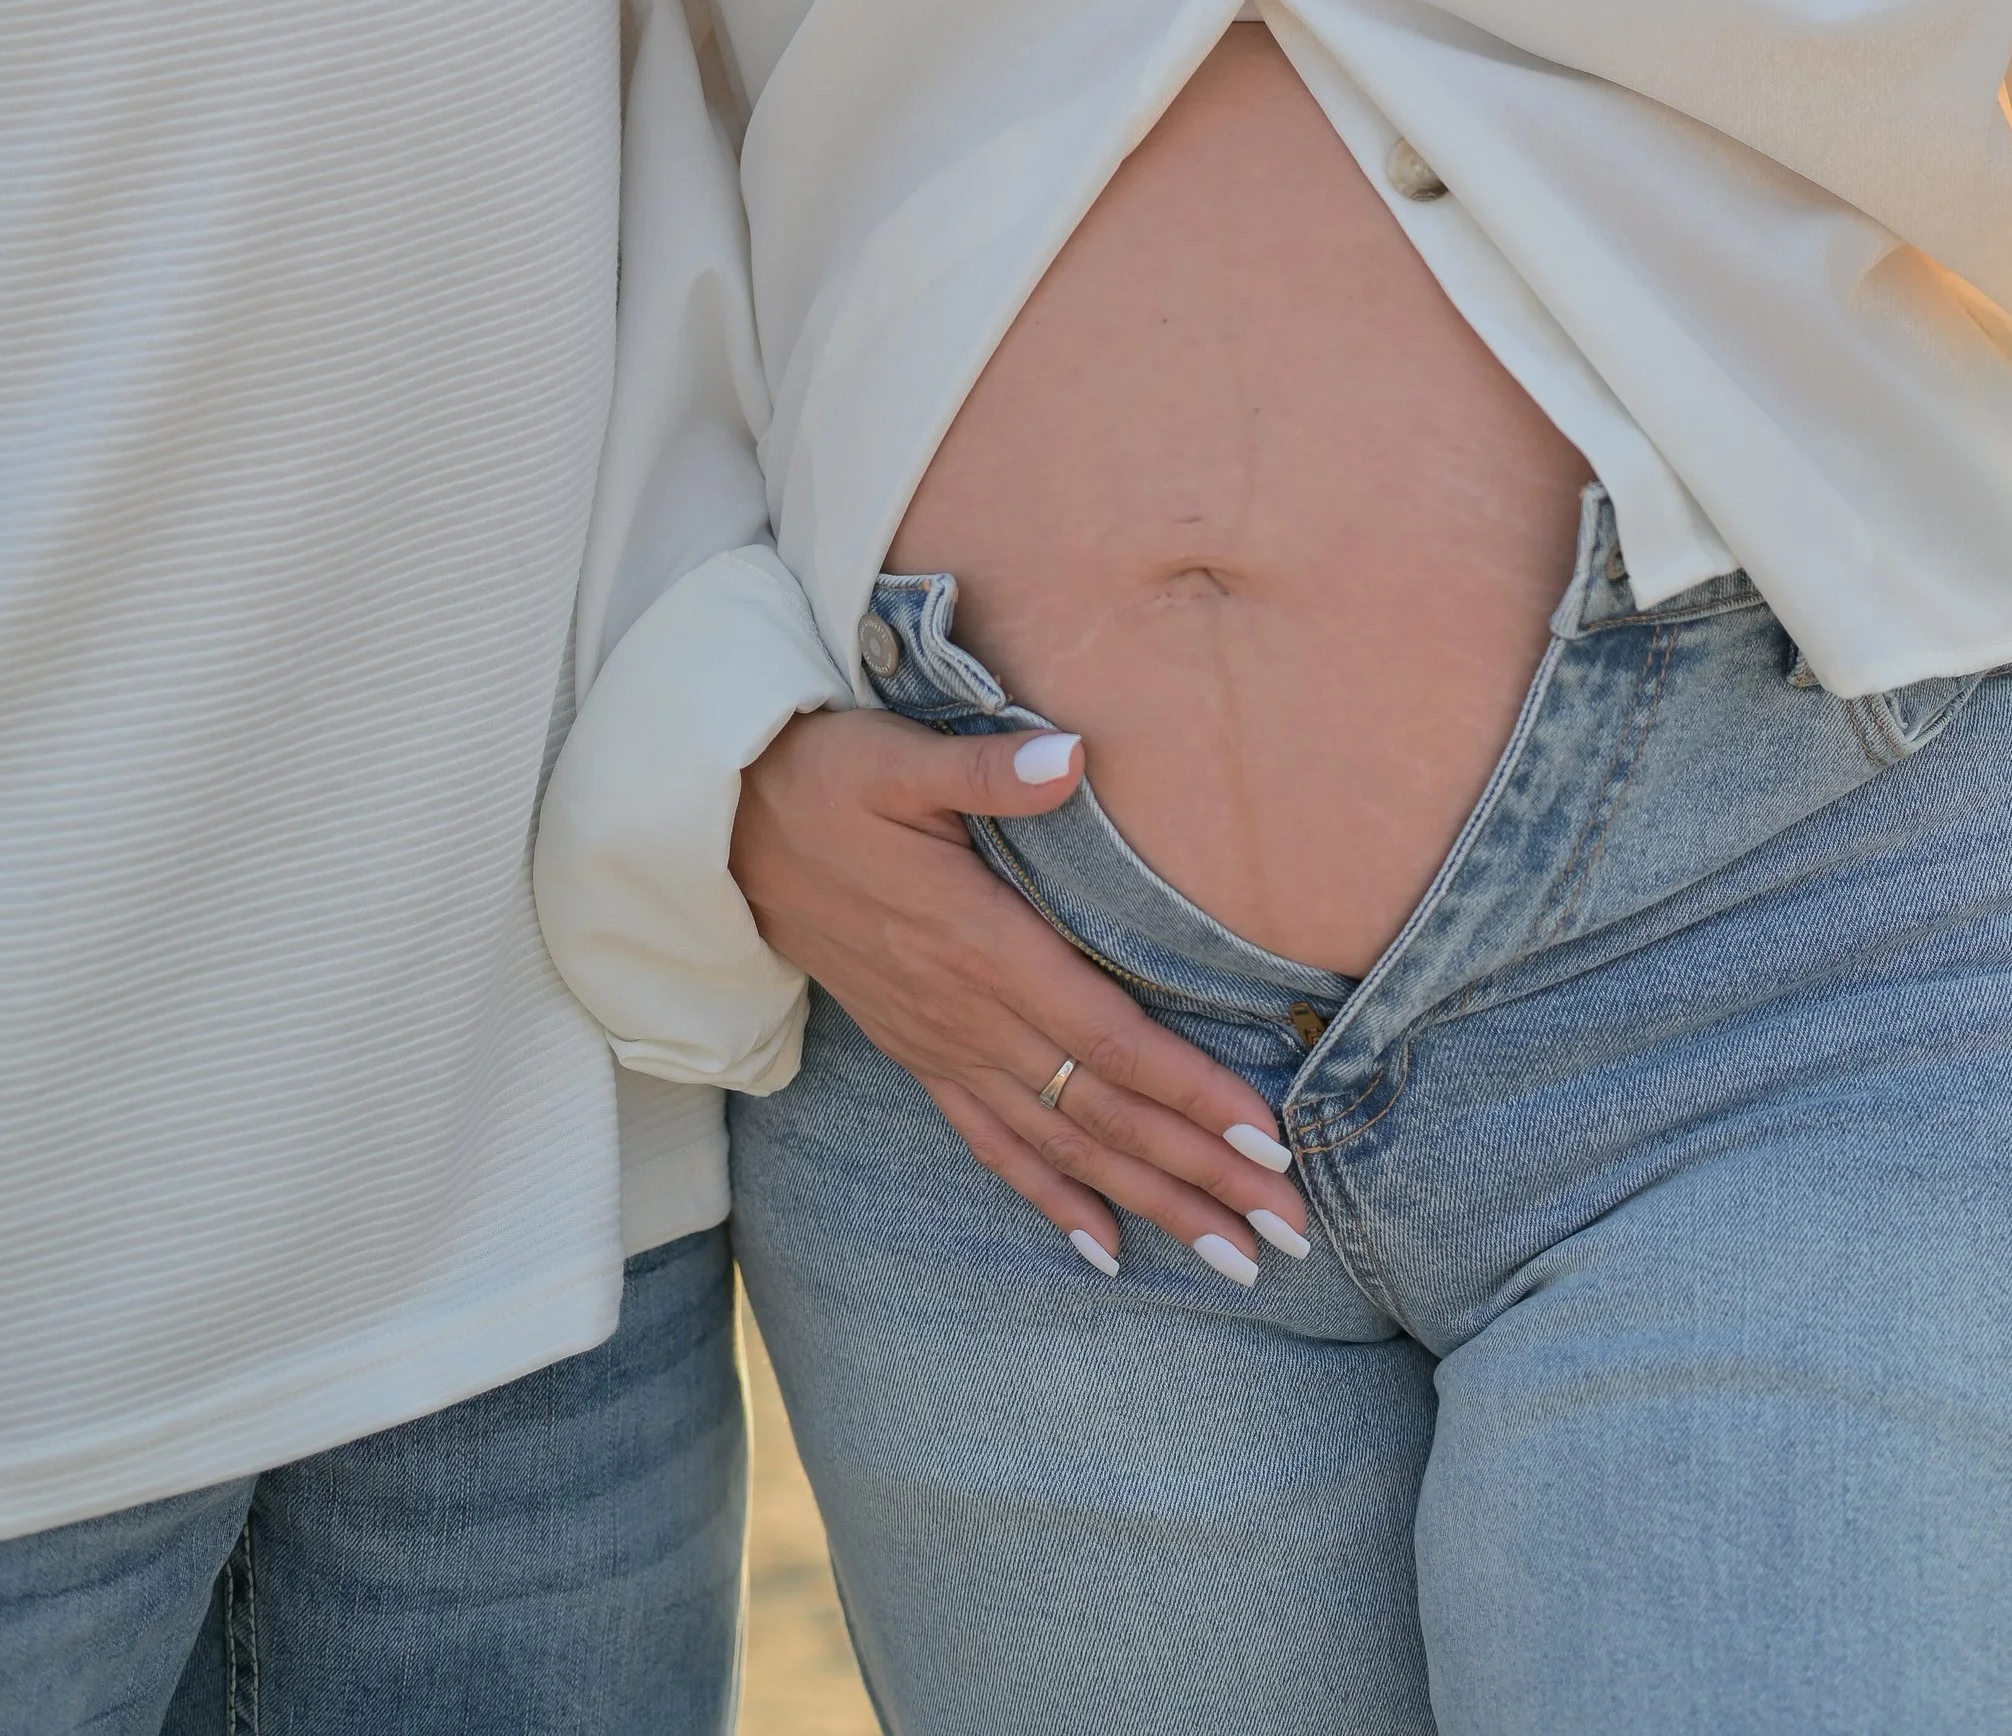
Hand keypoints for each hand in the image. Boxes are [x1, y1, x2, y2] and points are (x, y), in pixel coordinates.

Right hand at [729, 707, 1308, 1279]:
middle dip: (1199, 1173)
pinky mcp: (919, 1054)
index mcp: (981, 946)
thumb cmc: (825, 780)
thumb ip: (986, 769)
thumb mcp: (898, 757)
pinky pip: (993, 1145)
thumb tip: (1072, 755)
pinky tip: (1106, 1251)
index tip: (1264, 1138)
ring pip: (1063, 1145)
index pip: (1107, 1038)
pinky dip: (1052, 1199)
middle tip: (1287, 1231)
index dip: (1187, 1090)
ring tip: (1233, 1255)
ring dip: (1151, 1201)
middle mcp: (969, 1017)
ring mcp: (943, 1046)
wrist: (724, 832)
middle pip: (1104, 1112)